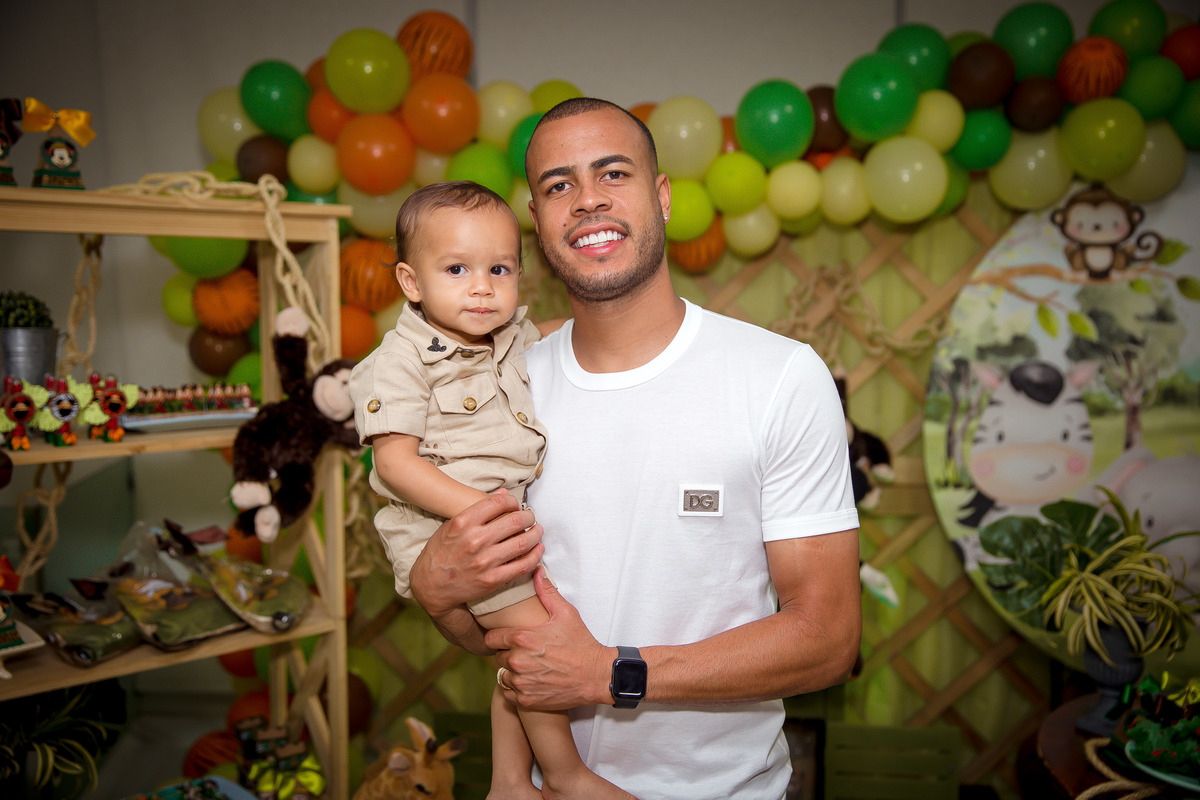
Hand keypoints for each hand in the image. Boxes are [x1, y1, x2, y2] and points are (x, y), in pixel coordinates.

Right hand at [410, 489, 543, 618]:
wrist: (431, 587)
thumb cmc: (440, 553)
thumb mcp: (452, 526)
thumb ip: (477, 510)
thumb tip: (502, 494)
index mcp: (463, 522)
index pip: (498, 503)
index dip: (512, 501)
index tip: (516, 505)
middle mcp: (475, 540)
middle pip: (515, 521)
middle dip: (528, 516)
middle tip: (530, 517)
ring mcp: (485, 561)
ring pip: (523, 542)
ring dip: (536, 534)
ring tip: (537, 531)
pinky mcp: (492, 579)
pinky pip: (522, 565)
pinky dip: (535, 556)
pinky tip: (538, 550)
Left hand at [487, 567, 612, 710]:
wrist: (596, 676)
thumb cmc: (581, 643)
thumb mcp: (566, 613)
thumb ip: (547, 592)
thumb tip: (536, 571)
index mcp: (522, 639)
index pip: (491, 638)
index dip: (498, 637)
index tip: (506, 638)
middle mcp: (518, 661)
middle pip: (498, 656)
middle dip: (508, 653)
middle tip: (524, 652)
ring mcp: (521, 683)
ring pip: (503, 675)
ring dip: (512, 672)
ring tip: (529, 667)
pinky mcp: (526, 700)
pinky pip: (509, 694)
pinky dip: (516, 690)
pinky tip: (531, 682)